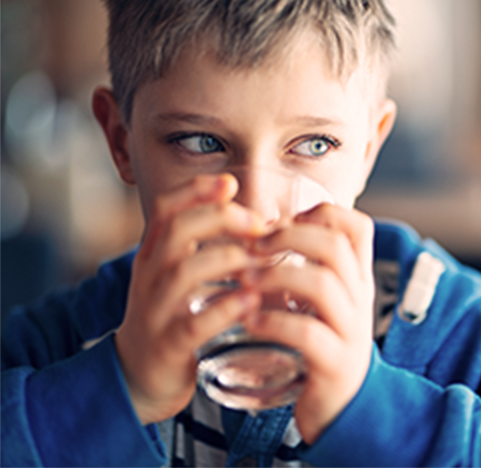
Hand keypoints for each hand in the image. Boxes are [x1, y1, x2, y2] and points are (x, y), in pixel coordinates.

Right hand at [115, 174, 262, 424]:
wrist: (139, 376)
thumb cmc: (172, 317)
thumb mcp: (181, 276)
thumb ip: (208, 247)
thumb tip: (261, 220)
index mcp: (154, 254)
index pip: (165, 208)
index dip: (195, 190)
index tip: (230, 183)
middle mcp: (150, 275)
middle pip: (176, 230)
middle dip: (220, 218)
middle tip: (259, 224)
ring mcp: (155, 310)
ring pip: (184, 272)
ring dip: (228, 259)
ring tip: (262, 260)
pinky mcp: (168, 345)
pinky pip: (193, 323)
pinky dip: (225, 309)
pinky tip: (252, 301)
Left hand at [240, 204, 374, 443]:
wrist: (346, 407)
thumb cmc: (325, 347)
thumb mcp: (325, 303)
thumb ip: (307, 270)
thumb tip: (264, 233)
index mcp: (357, 279)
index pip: (358, 227)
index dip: (322, 212)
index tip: (285, 220)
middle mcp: (359, 299)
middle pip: (336, 246)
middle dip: (290, 237)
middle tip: (255, 246)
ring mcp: (350, 331)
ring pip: (323, 285)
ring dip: (277, 276)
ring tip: (246, 282)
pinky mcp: (335, 363)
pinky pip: (308, 333)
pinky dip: (274, 322)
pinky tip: (251, 321)